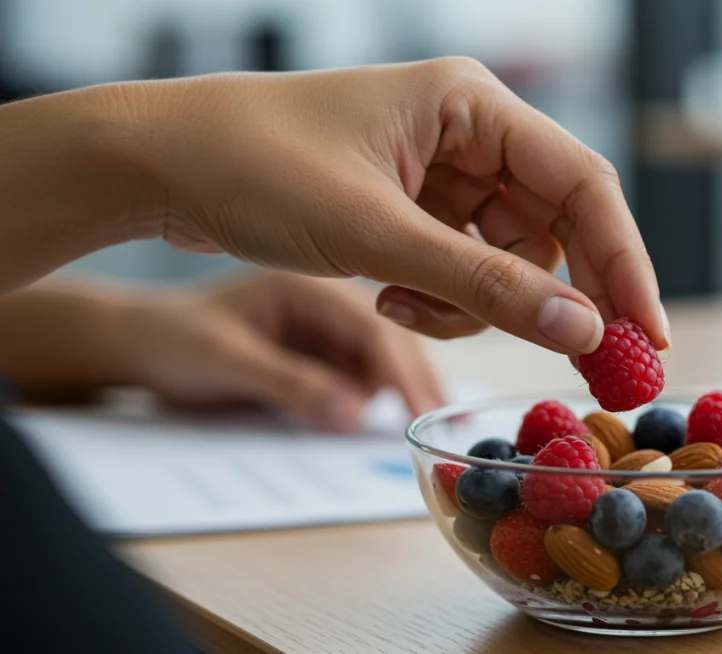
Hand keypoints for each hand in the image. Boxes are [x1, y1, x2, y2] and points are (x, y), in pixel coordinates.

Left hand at [117, 272, 444, 430]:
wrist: (133, 342)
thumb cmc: (170, 336)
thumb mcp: (225, 359)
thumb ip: (289, 384)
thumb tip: (355, 416)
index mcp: (307, 284)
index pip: (374, 325)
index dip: (405, 371)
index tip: (427, 411)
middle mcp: (326, 297)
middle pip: (392, 336)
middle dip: (417, 378)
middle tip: (445, 422)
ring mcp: (324, 324)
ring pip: (383, 356)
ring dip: (402, 386)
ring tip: (427, 421)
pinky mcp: (318, 348)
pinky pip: (362, 371)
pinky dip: (380, 393)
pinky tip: (396, 413)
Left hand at [119, 58, 667, 354]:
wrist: (158, 166)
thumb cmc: (255, 166)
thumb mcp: (379, 235)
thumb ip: (486, 286)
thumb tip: (584, 331)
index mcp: (471, 105)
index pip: (582, 184)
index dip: (624, 261)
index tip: (645, 335)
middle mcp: (468, 132)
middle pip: (554, 227)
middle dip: (546, 295)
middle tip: (573, 360)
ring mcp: (441, 172)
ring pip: (508, 259)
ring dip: (474, 301)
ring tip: (405, 303)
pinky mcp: (414, 208)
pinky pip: (464, 268)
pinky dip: (440, 299)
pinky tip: (387, 295)